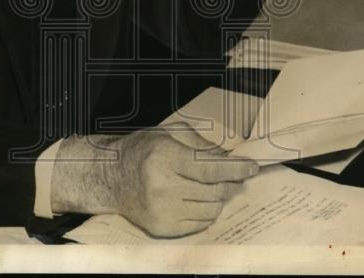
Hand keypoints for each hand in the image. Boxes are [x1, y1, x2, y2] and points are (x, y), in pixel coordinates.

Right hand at [51, 126, 258, 237]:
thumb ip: (201, 143)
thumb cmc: (142, 151)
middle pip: (215, 191)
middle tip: (235, 176)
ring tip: (212, 187)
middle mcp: (162, 187)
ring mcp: (161, 211)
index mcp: (164, 157)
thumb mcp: (169, 133)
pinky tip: (198, 199)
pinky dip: (207, 212)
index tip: (251, 167)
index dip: (235, 169)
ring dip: (219, 198)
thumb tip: (230, 157)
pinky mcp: (162, 229)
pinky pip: (200, 223)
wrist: (111, 179)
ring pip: (211, 209)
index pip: (210, 168)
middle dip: (231, 183)